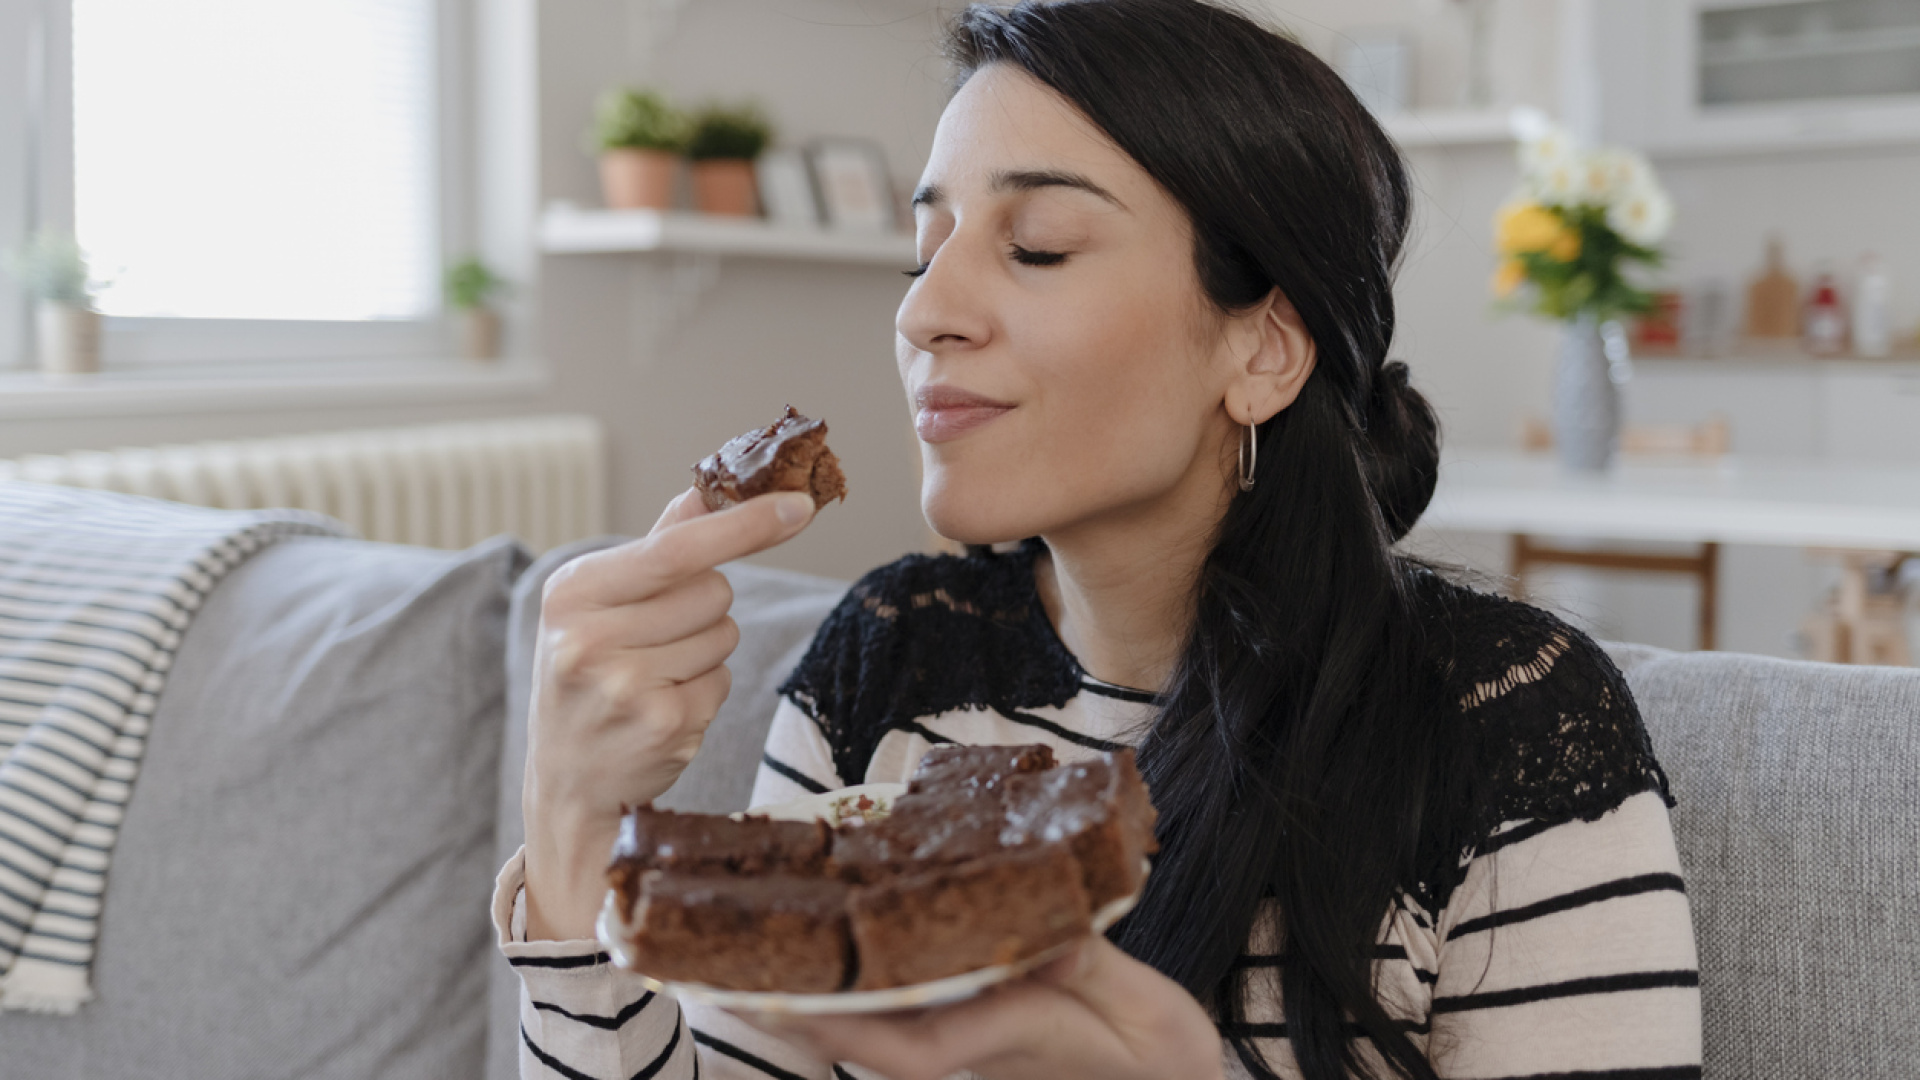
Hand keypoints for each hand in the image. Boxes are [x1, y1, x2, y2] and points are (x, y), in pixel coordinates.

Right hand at [521, 487, 817, 940]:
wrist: (566, 779)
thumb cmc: (588, 672)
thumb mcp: (601, 602)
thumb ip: (660, 542)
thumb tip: (712, 486)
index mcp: (572, 591)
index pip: (678, 548)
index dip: (746, 524)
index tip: (800, 505)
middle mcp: (589, 638)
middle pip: (714, 591)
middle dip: (706, 607)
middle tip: (657, 638)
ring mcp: (626, 688)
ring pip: (725, 635)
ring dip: (707, 650)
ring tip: (655, 675)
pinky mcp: (664, 727)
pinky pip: (724, 681)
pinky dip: (706, 690)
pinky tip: (664, 707)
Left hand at [738, 936, 1224, 1079]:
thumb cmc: (1169, 1062)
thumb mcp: (1146, 1011)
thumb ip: (1092, 969)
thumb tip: (1044, 935)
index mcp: (1016, 1039)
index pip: (918, 1047)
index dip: (850, 1025)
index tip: (791, 1005)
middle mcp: (980, 1047)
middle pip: (875, 1036)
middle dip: (803, 1010)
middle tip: (722, 981)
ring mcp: (976, 1041)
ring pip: (882, 1026)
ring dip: (819, 997)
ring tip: (750, 961)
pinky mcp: (985, 1027)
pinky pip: (908, 1011)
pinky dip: (863, 983)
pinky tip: (831, 952)